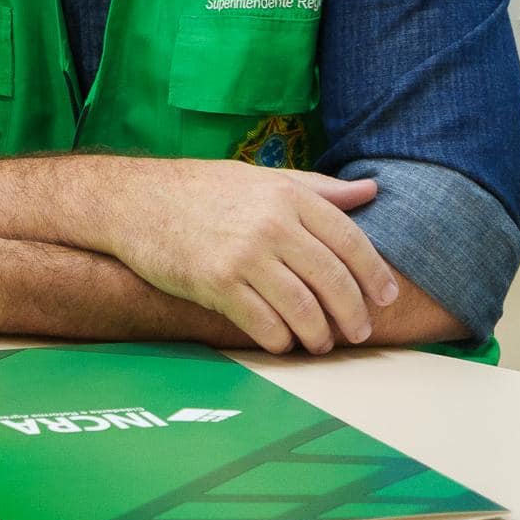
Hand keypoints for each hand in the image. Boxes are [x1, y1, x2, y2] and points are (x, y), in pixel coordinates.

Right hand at [101, 163, 397, 353]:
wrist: (132, 200)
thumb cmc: (198, 189)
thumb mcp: (260, 178)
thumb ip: (317, 188)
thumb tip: (371, 189)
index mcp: (287, 196)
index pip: (351, 240)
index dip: (375, 275)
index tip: (386, 298)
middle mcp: (271, 225)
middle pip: (333, 280)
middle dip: (352, 314)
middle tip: (357, 332)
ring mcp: (243, 256)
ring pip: (303, 309)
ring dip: (318, 335)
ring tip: (319, 342)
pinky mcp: (215, 283)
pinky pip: (264, 324)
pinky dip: (280, 340)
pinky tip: (281, 342)